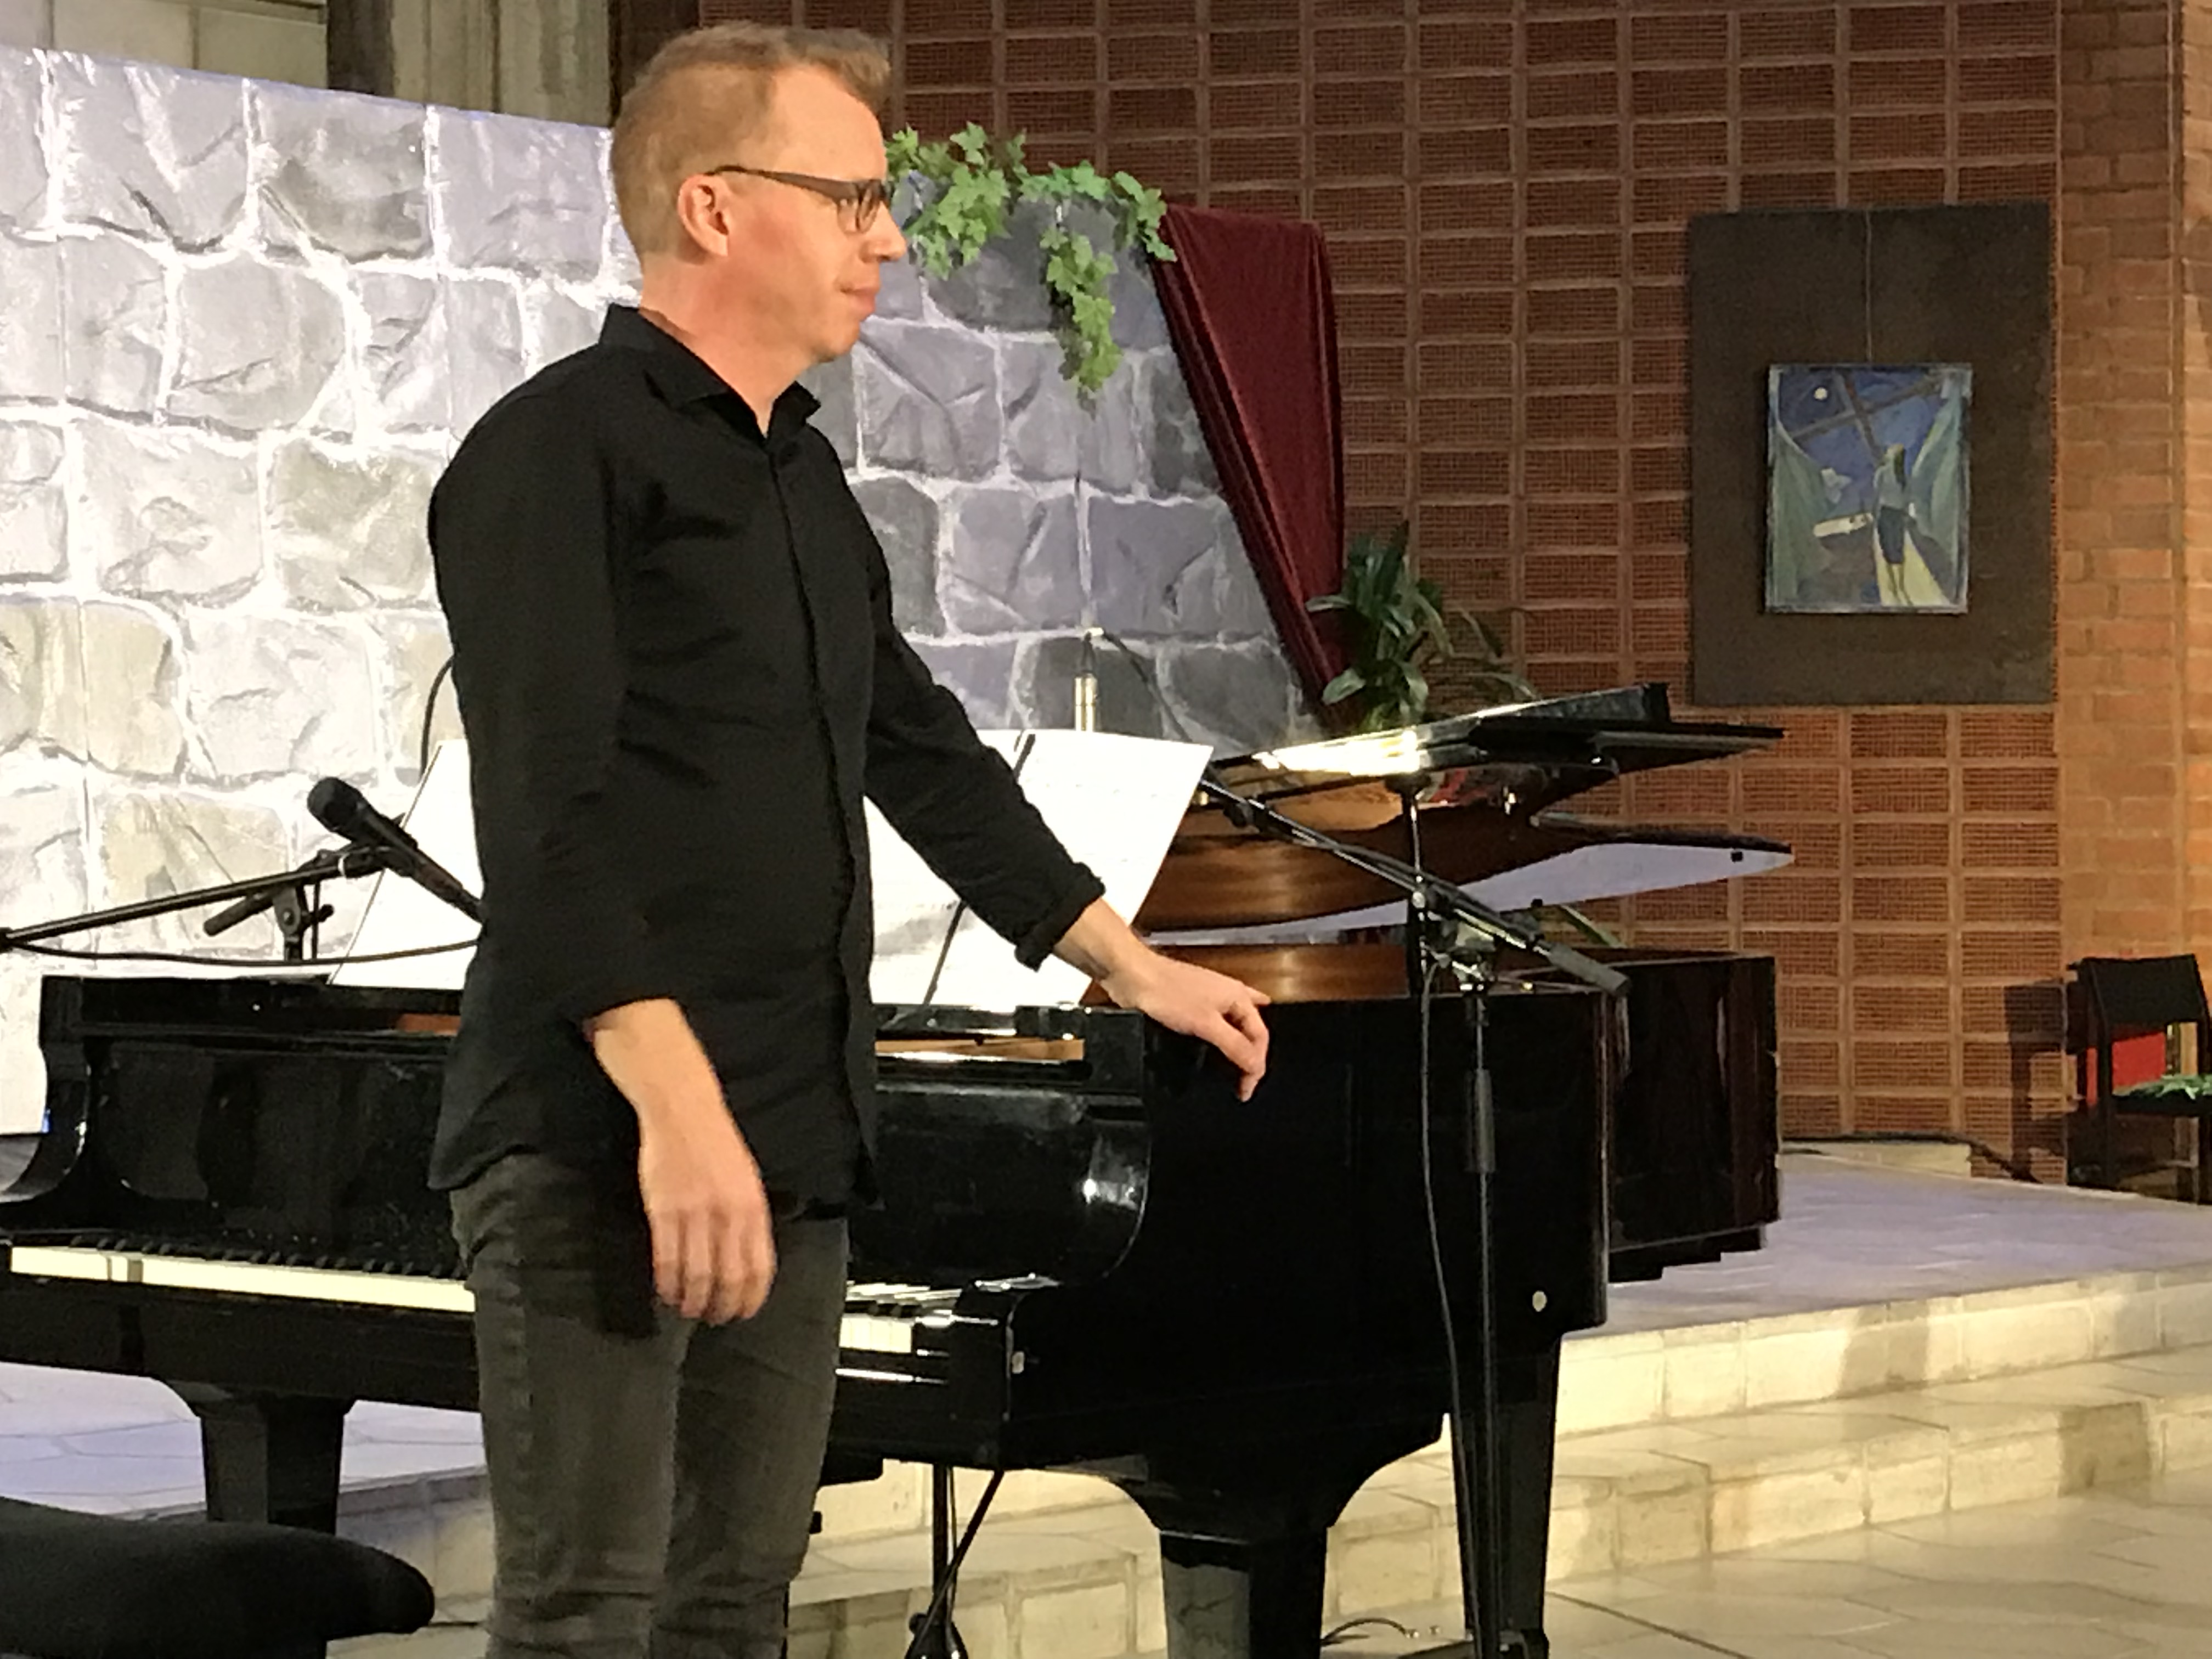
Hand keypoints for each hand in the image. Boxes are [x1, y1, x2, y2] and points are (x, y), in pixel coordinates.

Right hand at [635, 1105, 776, 1323]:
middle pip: (727, 1279)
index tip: (744, 1312)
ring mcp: (695, 1214)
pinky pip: (667, 1259)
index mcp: (753, 1209)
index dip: (751, 1298)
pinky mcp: (664, 1211)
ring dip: (691, 1301)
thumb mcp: (748, 1181)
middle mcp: (728, 1215)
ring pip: (696, 1276)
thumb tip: (749, 1261)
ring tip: (687, 1308)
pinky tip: (666, 1290)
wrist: (684, 1112)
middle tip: (713, 1318)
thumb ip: (750, 1221)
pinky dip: (667, 1283)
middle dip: (721, 1307)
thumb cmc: (716, 1144)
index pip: (759, 1268)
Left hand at [1098, 949, 1270, 1099]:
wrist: (1133, 977)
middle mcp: (1228, 994)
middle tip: (1245, 1083)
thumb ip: (1234, 1045)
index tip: (1246, 1089)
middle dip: (1252, 1057)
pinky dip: (1223, 1036)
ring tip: (1241, 1067)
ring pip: (1236, 1026)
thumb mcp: (1206, 1024)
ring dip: (1241, 1046)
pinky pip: (1217, 1023)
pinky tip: (1220, 1042)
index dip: (1256, 1065)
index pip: (1260, 1037)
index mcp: (1239, 996)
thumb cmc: (1165, 990)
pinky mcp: (1192, 1003)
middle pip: (1252, 1031)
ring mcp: (1211, 997)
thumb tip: (1255, 1065)